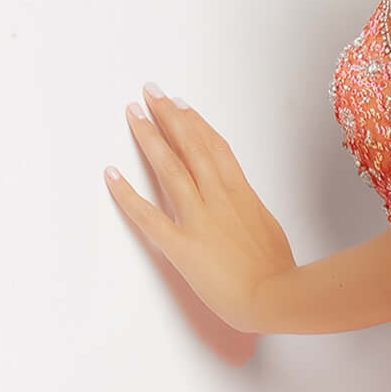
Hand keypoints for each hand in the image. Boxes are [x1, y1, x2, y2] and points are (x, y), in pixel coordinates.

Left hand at [105, 85, 295, 332]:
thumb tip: (243, 204)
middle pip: (190, 146)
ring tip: (134, 115)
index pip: (214, 147)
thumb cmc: (279, 272)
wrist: (277, 298)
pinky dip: (127, 195)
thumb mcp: (270, 230)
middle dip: (168, 116)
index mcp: (241, 195)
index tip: (181, 106)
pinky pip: (148, 217)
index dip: (195, 123)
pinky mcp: (181, 246)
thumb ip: (251, 212)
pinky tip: (111, 176)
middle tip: (150, 93)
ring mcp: (198, 220)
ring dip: (150, 138)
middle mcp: (218, 199)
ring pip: (170, 168)